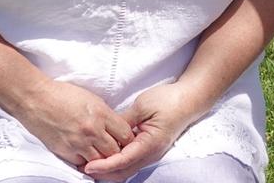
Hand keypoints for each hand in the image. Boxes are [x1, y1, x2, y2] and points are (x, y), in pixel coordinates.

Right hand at [12, 79, 133, 167]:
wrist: (36, 98)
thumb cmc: (62, 95)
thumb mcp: (91, 99)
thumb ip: (105, 114)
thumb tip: (115, 127)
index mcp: (101, 113)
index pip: (125, 134)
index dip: (128, 139)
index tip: (126, 140)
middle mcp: (92, 130)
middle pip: (115, 151)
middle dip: (117, 151)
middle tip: (115, 150)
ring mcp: (78, 142)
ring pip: (100, 161)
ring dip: (102, 158)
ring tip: (101, 154)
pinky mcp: (65, 151)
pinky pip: (82, 163)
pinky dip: (86, 161)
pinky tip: (86, 155)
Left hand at [83, 82, 203, 180]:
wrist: (189, 99)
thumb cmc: (168, 100)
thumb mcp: (142, 106)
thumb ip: (124, 121)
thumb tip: (107, 131)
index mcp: (150, 144)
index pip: (123, 160)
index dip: (104, 165)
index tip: (88, 166)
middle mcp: (151, 153)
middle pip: (124, 172)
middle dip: (104, 173)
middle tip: (83, 168)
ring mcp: (151, 153)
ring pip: (127, 170)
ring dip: (110, 170)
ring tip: (91, 164)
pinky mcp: (150, 149)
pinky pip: (131, 162)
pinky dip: (117, 164)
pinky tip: (106, 157)